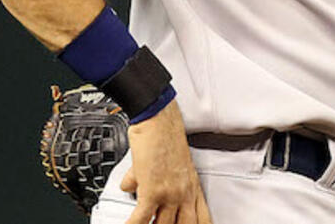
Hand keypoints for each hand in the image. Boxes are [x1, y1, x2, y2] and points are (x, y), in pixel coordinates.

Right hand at [120, 101, 211, 223]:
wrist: (158, 119)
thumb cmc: (164, 133)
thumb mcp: (167, 162)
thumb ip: (153, 179)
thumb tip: (131, 186)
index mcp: (192, 187)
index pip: (202, 219)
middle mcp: (184, 193)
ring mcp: (170, 194)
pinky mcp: (152, 191)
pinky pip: (141, 219)